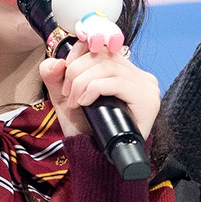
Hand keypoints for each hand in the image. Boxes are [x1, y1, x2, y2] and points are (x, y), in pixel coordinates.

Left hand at [36, 0, 159, 139]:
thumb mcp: (65, 98)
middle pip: (103, 55)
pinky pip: (115, 82)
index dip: (80, 50)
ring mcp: (145, 85)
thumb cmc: (87, 128)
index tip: (65, 69)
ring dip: (82, 82)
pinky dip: (94, 89)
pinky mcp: (146, 97)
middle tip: (67, 92)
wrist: (98, 157)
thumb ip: (54, 77)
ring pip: (107, 67)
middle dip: (76, 71)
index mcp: (122, 69)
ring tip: (74, 100)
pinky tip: (85, 102)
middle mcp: (137, 74)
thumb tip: (54, 61)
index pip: (102, 44)